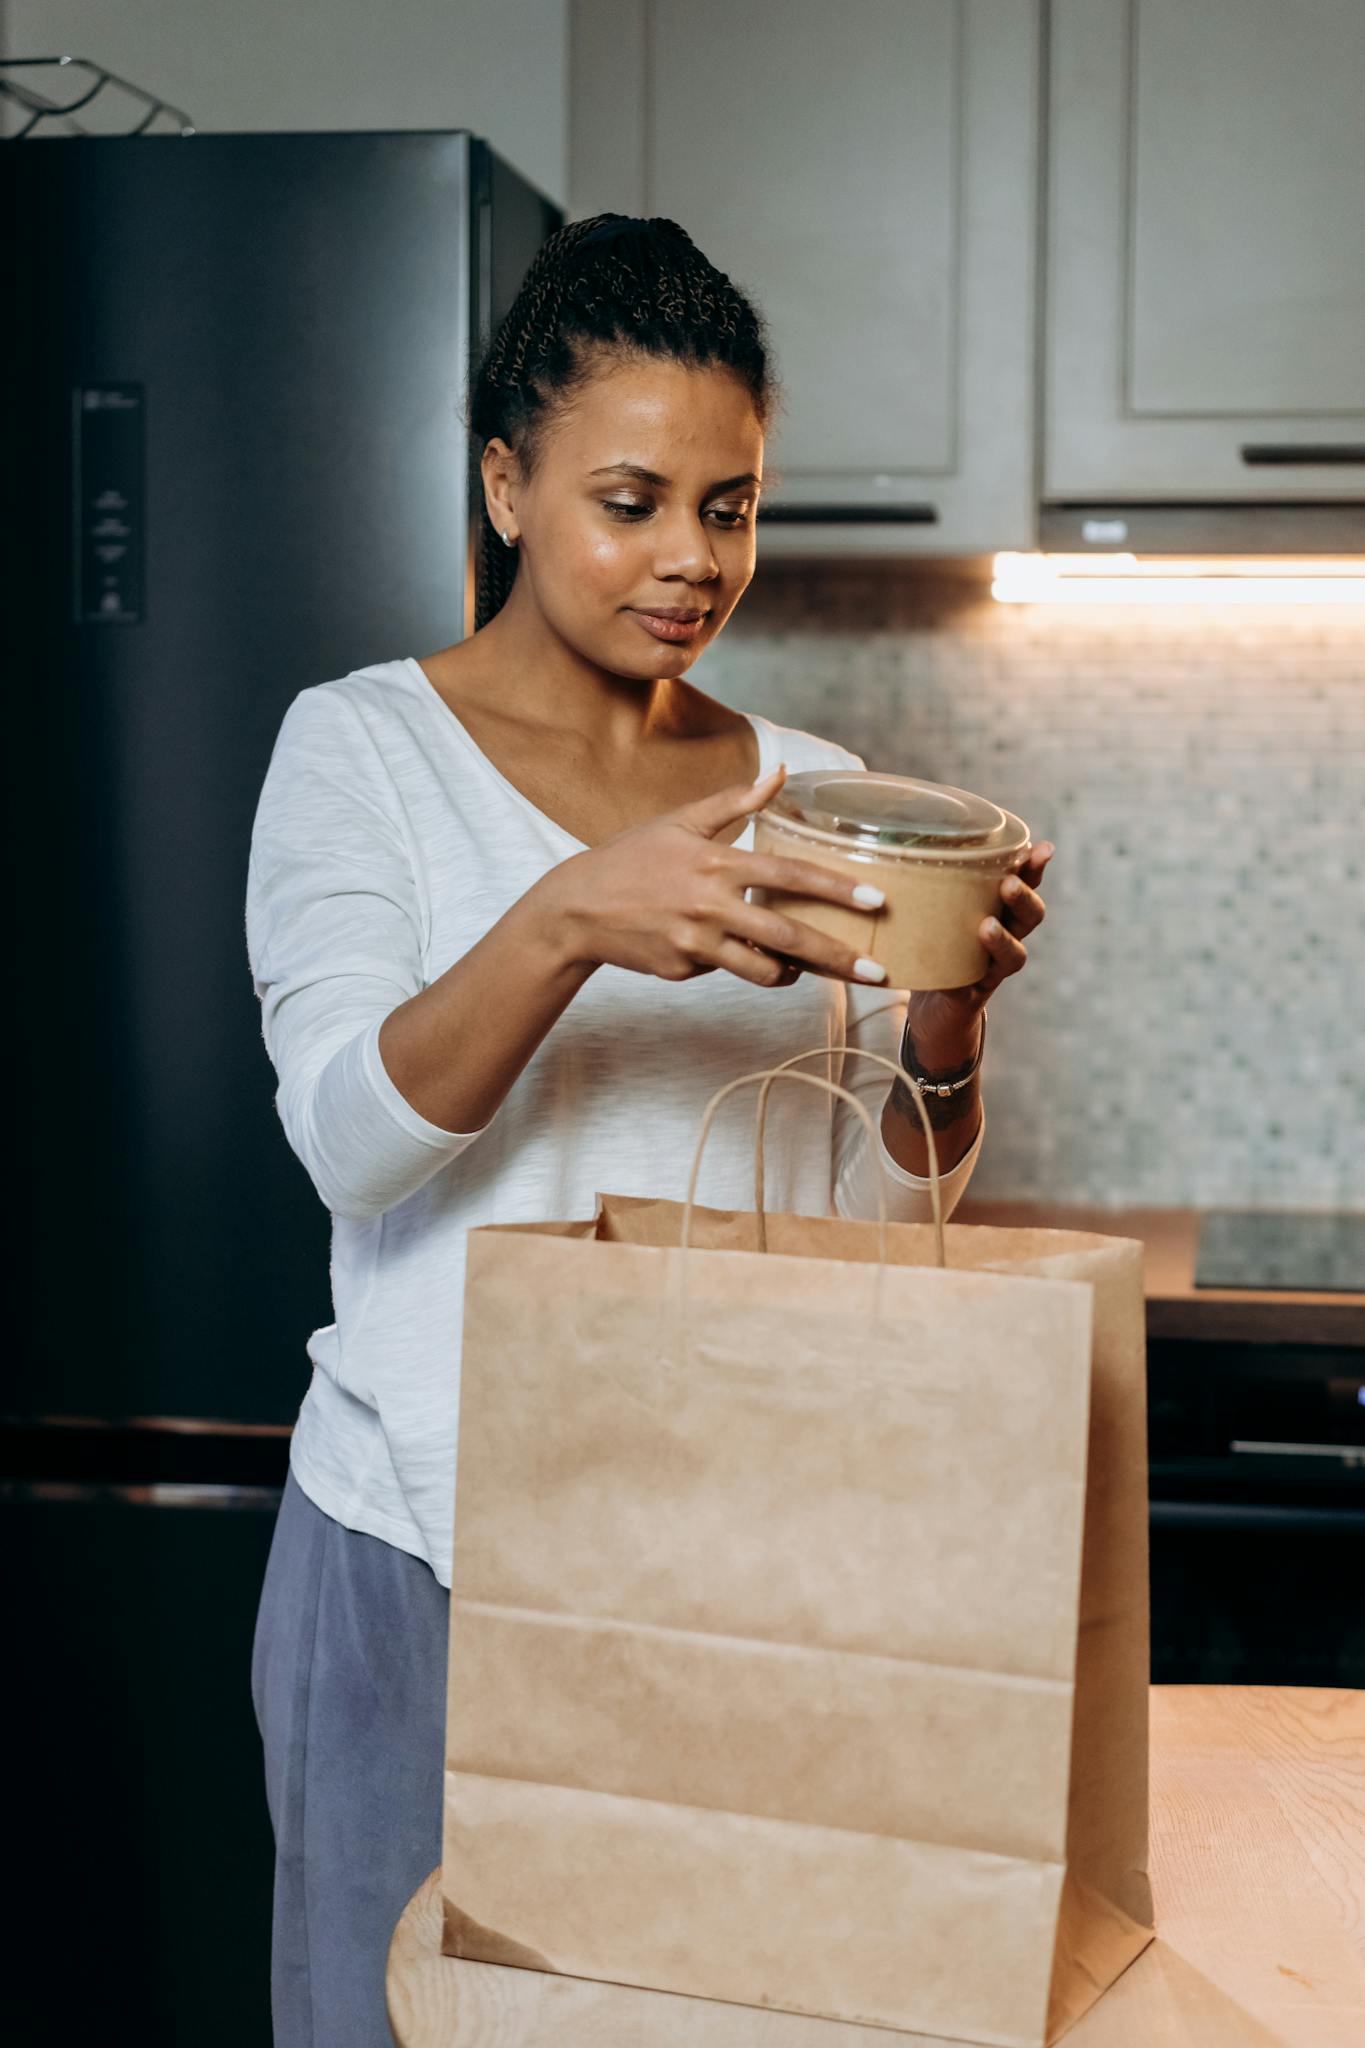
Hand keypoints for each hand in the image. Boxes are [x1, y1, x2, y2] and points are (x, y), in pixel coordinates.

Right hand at [537, 765, 891, 989]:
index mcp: (716, 862)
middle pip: (790, 936)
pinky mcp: (683, 970)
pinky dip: (737, 964)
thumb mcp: (680, 822)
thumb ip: (735, 802)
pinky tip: (724, 951)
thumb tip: (781, 773)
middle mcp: (711, 905)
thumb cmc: (632, 858)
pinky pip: (725, 971)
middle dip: (839, 957)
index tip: (875, 901)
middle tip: (877, 973)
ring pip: (763, 969)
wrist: (576, 908)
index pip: (790, 874)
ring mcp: (697, 944)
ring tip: (808, 969)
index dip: (837, 889)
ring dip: (792, 972)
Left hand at [903, 841, 1054, 1068]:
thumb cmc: (933, 947)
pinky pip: (973, 987)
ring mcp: (991, 970)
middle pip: (1031, 918)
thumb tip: (895, 837)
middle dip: (1024, 899)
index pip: (1026, 884)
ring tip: (986, 926)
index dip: (1035, 868)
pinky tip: (954, 974)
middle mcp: (1004, 939)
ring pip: (1013, 956)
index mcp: (999, 911)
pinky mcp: (969, 996)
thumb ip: (930, 881)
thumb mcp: (934, 909)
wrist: (933, 1008)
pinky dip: (962, 980)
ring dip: (1002, 940)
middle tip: (1009, 883)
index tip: (1042, 846)